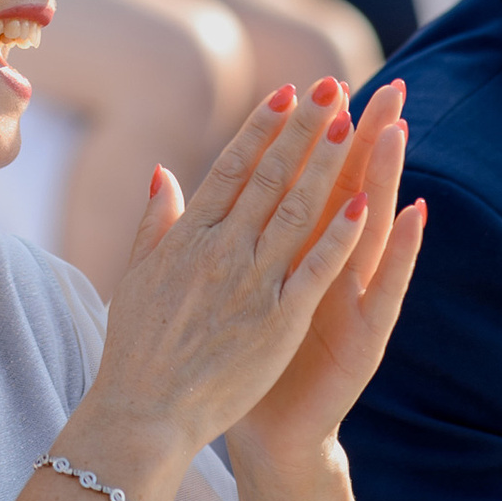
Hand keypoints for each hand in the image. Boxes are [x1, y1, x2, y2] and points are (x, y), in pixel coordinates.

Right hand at [84, 80, 416, 485]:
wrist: (143, 413)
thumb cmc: (135, 350)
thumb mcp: (136, 276)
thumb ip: (155, 222)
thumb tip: (164, 173)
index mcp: (189, 237)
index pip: (233, 167)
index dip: (264, 127)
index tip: (289, 93)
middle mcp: (222, 251)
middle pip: (272, 176)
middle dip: (305, 128)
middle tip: (334, 87)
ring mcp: (252, 284)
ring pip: (299, 210)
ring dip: (328, 164)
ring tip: (354, 123)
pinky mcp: (279, 321)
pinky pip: (317, 269)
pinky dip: (341, 234)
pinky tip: (366, 203)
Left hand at [228, 81, 424, 477]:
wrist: (268, 433)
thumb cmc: (247, 359)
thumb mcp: (234, 286)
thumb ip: (228, 233)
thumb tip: (207, 182)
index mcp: (297, 252)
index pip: (313, 181)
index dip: (321, 135)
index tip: (328, 83)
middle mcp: (335, 267)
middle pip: (354, 190)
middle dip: (370, 139)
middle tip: (388, 87)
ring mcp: (355, 298)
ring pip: (374, 226)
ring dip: (388, 177)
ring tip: (399, 130)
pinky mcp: (367, 334)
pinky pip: (386, 286)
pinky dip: (400, 250)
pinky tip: (413, 213)